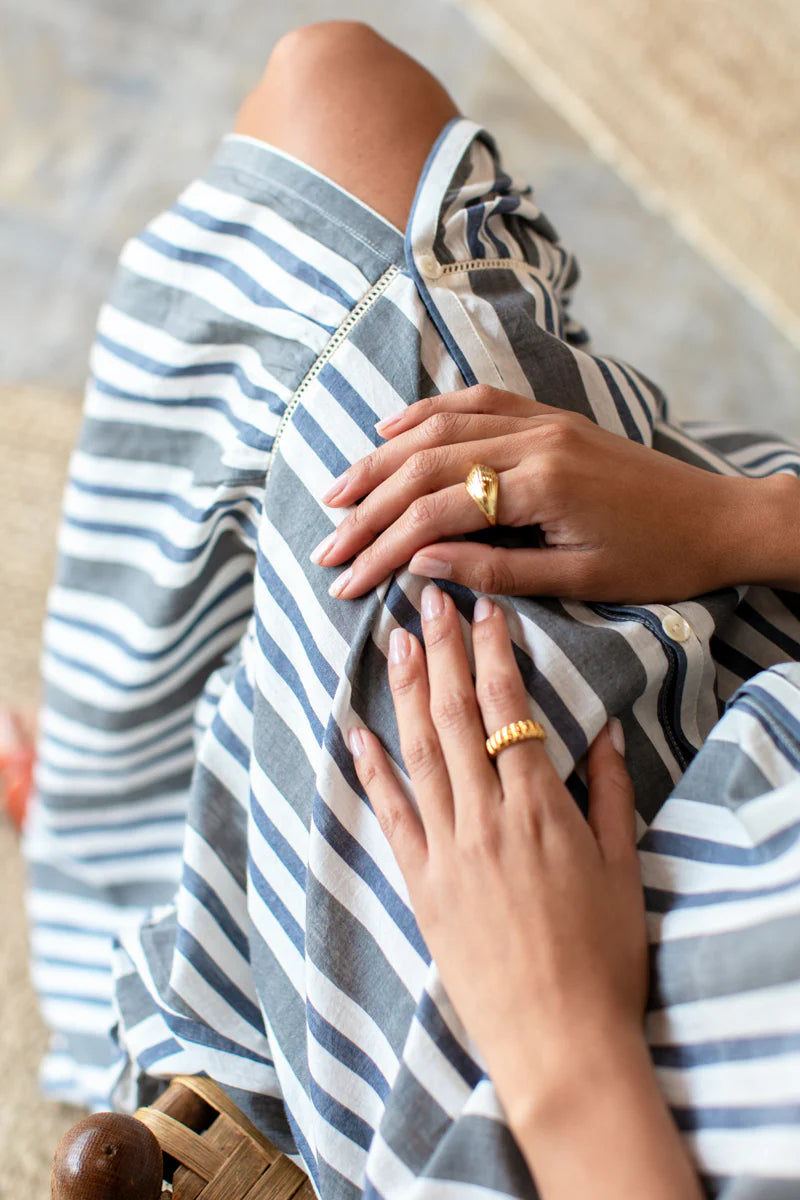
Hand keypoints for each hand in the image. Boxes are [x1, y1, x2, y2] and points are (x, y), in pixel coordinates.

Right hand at [314, 385, 778, 601]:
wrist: (718, 519)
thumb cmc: (657, 559)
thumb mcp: (579, 581)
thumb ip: (495, 570)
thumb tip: (419, 563)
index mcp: (542, 485)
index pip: (436, 513)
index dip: (382, 547)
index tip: (345, 580)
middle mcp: (534, 440)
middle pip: (425, 467)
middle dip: (368, 507)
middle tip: (327, 544)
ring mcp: (541, 421)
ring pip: (440, 429)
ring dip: (382, 460)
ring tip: (338, 492)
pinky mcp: (549, 417)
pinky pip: (475, 404)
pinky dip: (427, 415)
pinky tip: (391, 432)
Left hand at [349, 585, 647, 1125]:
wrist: (558, 1040)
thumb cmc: (602, 955)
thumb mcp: (622, 867)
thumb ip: (610, 793)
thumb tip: (600, 732)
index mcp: (540, 807)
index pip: (511, 709)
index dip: (494, 654)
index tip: (483, 611)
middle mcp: (485, 817)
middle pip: (457, 716)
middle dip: (442, 651)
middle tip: (427, 600)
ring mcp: (446, 850)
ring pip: (419, 752)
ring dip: (406, 692)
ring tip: (394, 642)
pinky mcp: (419, 884)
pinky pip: (390, 815)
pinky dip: (370, 770)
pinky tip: (355, 731)